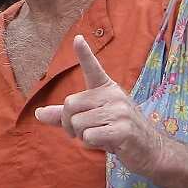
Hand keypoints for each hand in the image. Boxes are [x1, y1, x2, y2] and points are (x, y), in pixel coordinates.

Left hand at [34, 35, 166, 175]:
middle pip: (70, 104)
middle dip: (68, 124)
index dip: (84, 54)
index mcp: (106, 88)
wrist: (149, 149)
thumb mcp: (91, 119)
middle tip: (81, 132)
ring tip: (99, 136)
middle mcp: (113, 95)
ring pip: (77, 123)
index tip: (77, 39)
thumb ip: (64, 116)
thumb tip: (38, 114)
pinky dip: (91, 144)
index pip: (93, 69)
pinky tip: (107, 143)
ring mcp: (119, 111)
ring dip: (81, 136)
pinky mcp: (122, 130)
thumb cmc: (117, 131)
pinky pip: (88, 136)